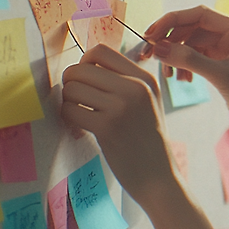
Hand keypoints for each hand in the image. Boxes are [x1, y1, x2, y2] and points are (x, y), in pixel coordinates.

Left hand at [61, 44, 173, 206]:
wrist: (159, 177)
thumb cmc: (146, 141)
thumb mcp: (147, 102)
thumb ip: (124, 81)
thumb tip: (83, 65)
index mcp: (145, 78)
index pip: (100, 50)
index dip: (84, 63)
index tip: (86, 82)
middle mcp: (135, 87)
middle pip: (80, 68)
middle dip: (71, 83)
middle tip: (77, 100)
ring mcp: (122, 107)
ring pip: (72, 88)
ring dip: (68, 102)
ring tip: (80, 115)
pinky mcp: (108, 127)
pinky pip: (70, 110)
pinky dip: (69, 118)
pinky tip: (80, 128)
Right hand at [143, 5, 228, 146]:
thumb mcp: (220, 76)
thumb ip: (189, 60)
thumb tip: (158, 47)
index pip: (198, 14)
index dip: (172, 21)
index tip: (151, 34)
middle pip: (191, 27)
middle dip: (170, 40)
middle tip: (150, 55)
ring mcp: (225, 49)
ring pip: (190, 43)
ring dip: (176, 56)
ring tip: (170, 75)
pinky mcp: (220, 64)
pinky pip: (194, 57)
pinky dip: (184, 66)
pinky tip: (183, 80)